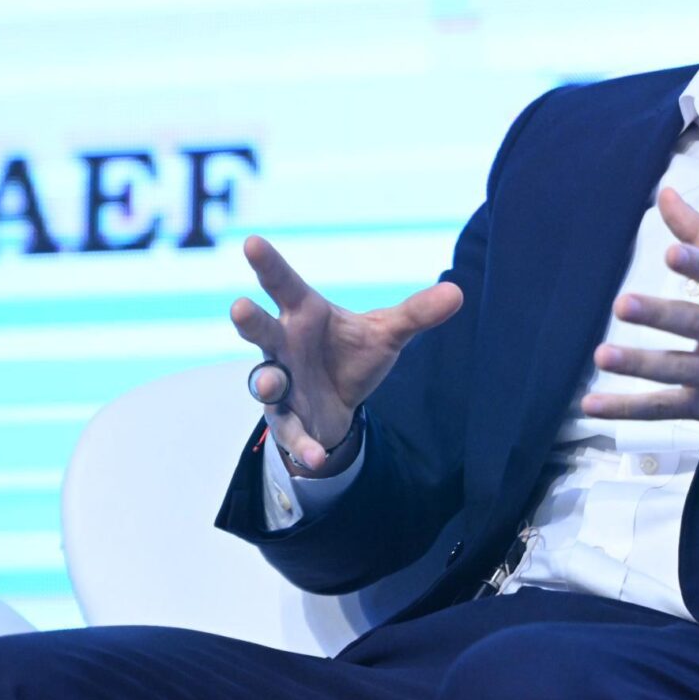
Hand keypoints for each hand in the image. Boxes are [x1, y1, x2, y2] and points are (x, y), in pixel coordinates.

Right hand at [229, 235, 461, 473]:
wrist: (342, 400)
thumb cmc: (352, 352)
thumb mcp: (386, 333)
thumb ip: (416, 313)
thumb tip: (457, 293)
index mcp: (304, 314)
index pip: (284, 285)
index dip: (268, 265)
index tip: (253, 243)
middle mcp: (284, 345)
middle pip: (261, 329)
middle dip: (250, 321)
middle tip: (241, 308)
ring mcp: (282, 382)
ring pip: (264, 380)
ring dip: (266, 380)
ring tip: (274, 382)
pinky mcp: (287, 418)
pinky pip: (289, 431)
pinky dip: (302, 443)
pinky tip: (316, 456)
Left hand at [580, 187, 698, 446]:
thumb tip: (665, 192)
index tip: (673, 253)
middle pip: (697, 325)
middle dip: (660, 315)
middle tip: (622, 305)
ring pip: (678, 369)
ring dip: (639, 365)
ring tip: (603, 355)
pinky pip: (666, 407)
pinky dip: (628, 409)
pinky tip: (594, 404)